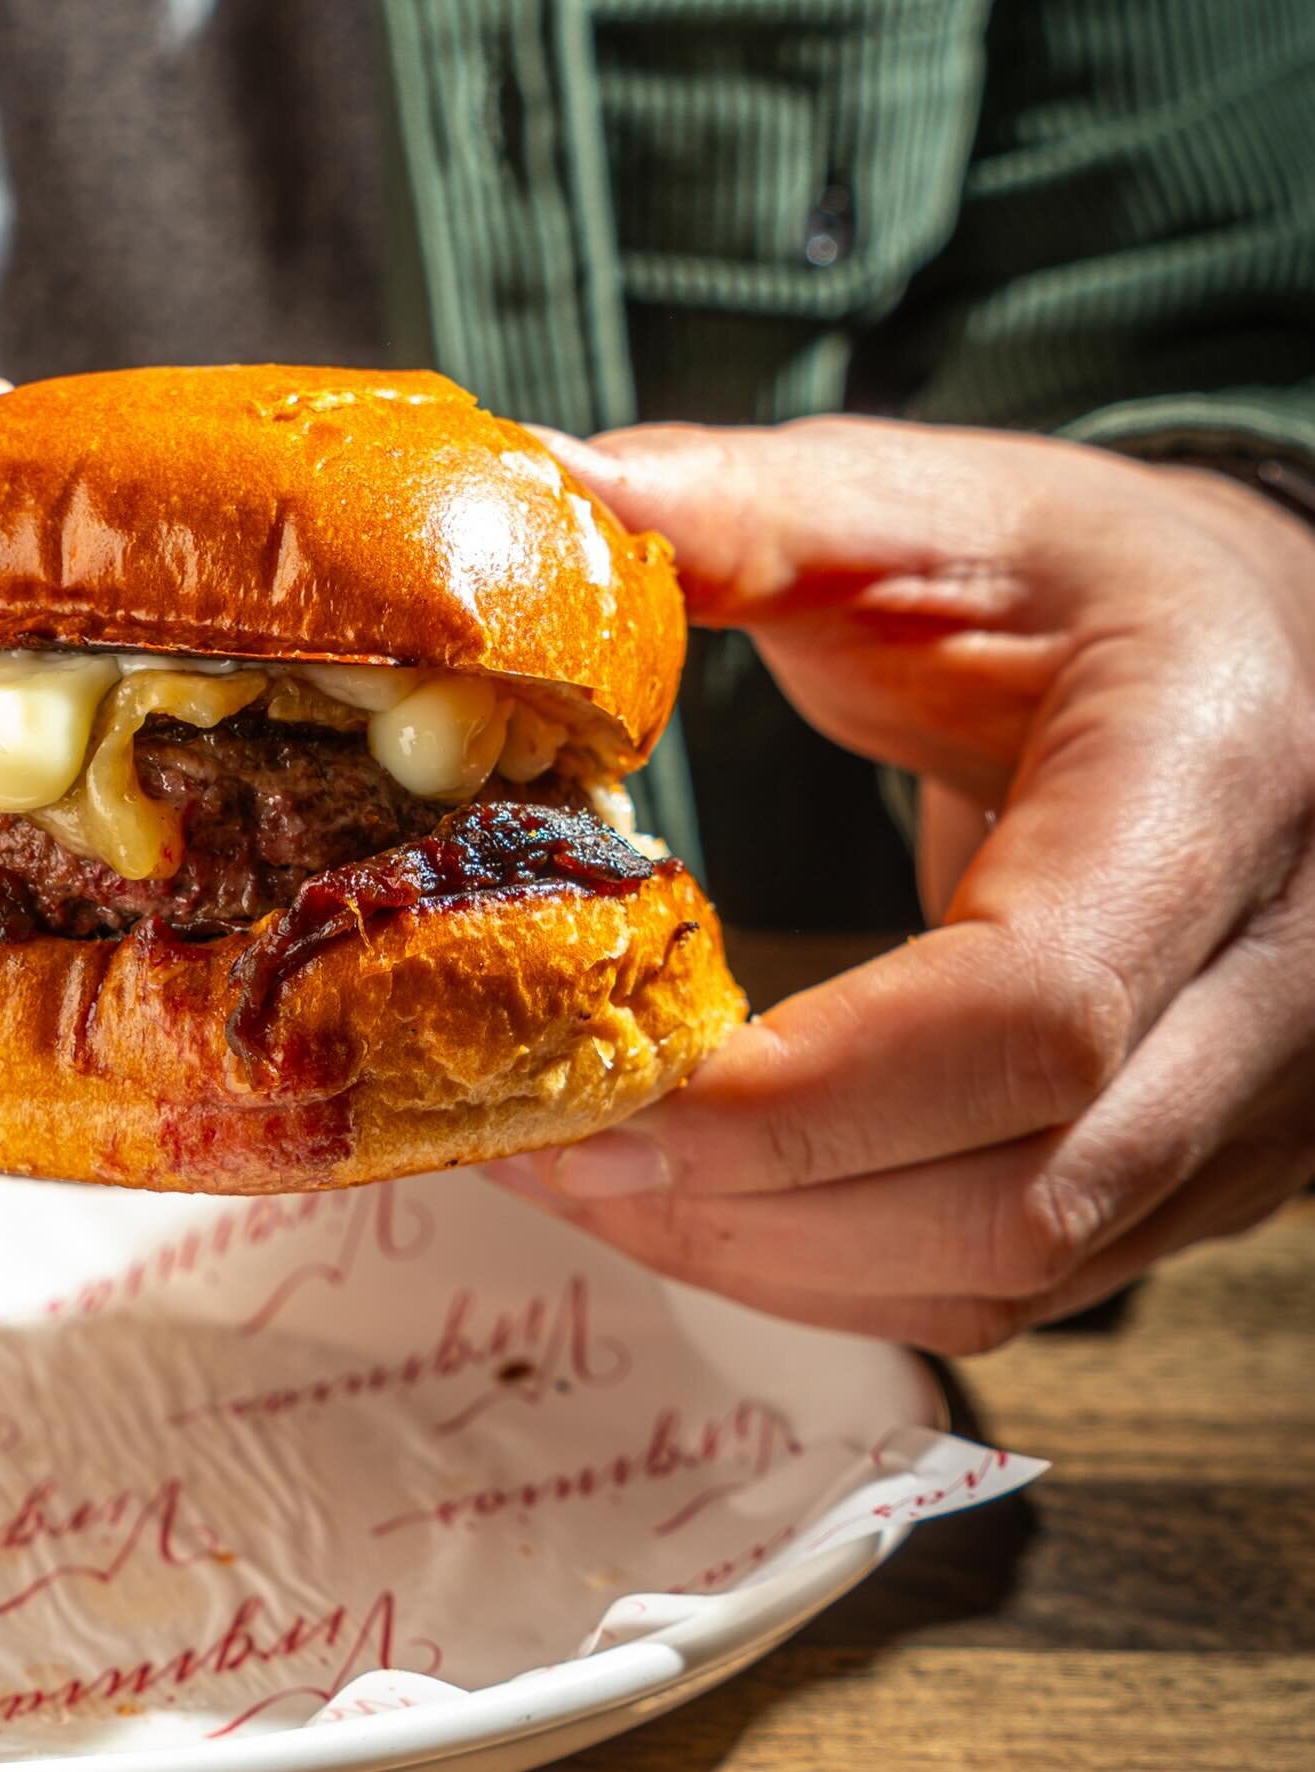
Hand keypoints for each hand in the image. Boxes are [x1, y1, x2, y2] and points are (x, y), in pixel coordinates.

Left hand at [489, 418, 1314, 1350]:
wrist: (1259, 657)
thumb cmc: (1091, 579)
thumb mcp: (933, 503)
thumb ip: (748, 509)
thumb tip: (545, 489)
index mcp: (1214, 786)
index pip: (1028, 1010)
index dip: (799, 1092)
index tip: (591, 1082)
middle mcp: (1278, 981)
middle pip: (1012, 1187)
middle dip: (740, 1200)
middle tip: (531, 1139)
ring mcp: (1254, 1101)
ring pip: (1006, 1270)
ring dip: (762, 1254)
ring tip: (575, 1172)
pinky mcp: (1196, 1166)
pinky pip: (1012, 1282)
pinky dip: (828, 1267)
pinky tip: (690, 1201)